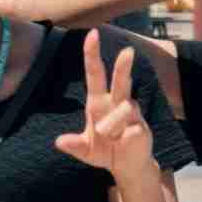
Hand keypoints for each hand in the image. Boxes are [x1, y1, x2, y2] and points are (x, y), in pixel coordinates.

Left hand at [66, 37, 162, 188]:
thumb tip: (59, 142)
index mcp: (98, 103)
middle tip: (128, 51)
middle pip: (120, 80)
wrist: (127, 166)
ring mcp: (131, 114)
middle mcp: (116, 104)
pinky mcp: (141, 127)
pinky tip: (123, 142)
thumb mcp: (84, 151)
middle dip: (123, 66)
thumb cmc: (104, 152)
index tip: (92, 34)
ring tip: (108, 137)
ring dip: (111, 126)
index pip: (95, 74)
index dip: (92, 55)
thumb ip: (73, 145)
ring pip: (123, 110)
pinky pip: (131, 128)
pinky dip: (123, 137)